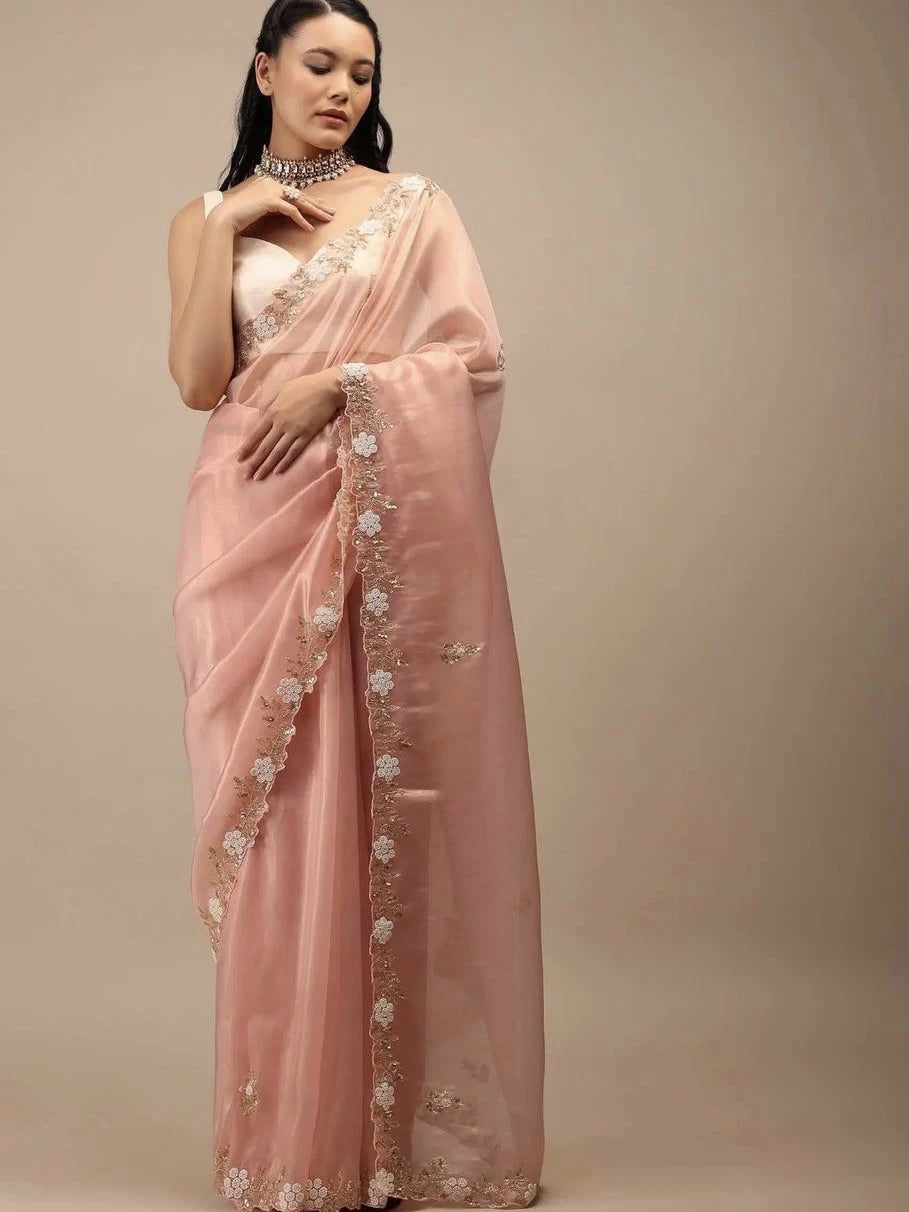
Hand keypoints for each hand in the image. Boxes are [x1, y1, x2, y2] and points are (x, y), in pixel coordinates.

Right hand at [209, 174, 335, 234]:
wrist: (225, 216)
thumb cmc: (239, 216)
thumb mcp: (259, 209)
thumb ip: (273, 208)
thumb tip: (287, 213)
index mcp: (269, 182)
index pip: (294, 192)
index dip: (310, 200)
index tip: (322, 206)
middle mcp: (272, 182)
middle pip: (300, 195)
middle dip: (318, 205)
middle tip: (332, 212)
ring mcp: (271, 189)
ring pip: (299, 202)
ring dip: (315, 212)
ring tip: (327, 220)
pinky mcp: (271, 200)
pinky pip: (292, 211)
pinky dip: (302, 220)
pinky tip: (310, 229)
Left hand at [236, 369, 341, 479]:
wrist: (326, 388)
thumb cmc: (304, 386)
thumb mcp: (280, 389)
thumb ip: (268, 403)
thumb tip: (260, 417)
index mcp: (272, 411)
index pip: (256, 434)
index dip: (247, 448)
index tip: (239, 458)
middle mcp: (280, 423)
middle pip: (264, 447)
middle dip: (254, 462)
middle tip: (245, 475)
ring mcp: (293, 430)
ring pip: (277, 452)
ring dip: (266, 466)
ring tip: (258, 478)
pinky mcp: (307, 435)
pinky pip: (294, 451)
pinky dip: (285, 462)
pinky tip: (278, 471)